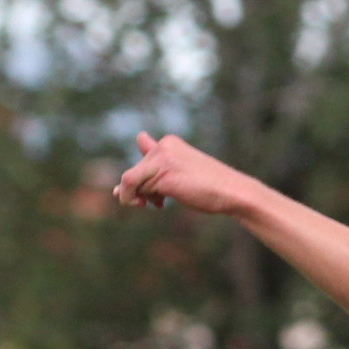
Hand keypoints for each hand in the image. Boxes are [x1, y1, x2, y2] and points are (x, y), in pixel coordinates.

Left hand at [114, 133, 263, 216]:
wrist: (233, 192)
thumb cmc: (209, 189)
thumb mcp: (179, 176)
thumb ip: (151, 175)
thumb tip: (115, 190)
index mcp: (170, 143)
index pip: (142, 149)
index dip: (141, 171)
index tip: (148, 188)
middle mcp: (163, 146)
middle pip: (134, 169)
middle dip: (140, 189)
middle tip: (159, 203)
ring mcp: (162, 158)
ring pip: (128, 179)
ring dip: (136, 197)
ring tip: (159, 205)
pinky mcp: (162, 174)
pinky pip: (130, 185)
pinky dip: (132, 199)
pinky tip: (158, 206)